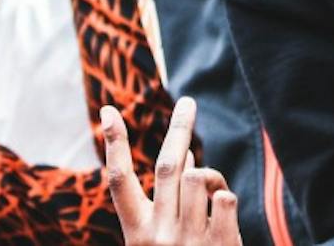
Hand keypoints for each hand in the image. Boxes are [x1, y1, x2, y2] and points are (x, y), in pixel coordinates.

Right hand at [102, 96, 240, 245]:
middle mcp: (158, 235)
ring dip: (209, 175)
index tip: (107, 109)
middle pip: (167, 165)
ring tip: (211, 195)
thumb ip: (170, 203)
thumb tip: (187, 154)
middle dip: (179, 127)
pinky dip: (226, 196)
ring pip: (199, 176)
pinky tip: (223, 215)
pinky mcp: (218, 245)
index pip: (119, 181)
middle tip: (188, 101)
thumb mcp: (162, 240)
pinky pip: (225, 196)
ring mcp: (188, 240)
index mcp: (136, 234)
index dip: (113, 144)